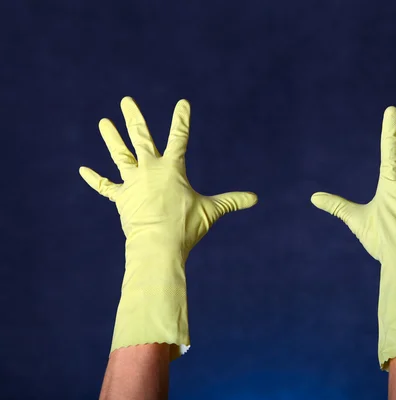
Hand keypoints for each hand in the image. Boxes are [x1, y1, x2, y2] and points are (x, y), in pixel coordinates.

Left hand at [80, 96, 256, 255]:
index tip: (182, 102)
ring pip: (120, 155)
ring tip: (104, 122)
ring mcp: (133, 183)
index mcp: (172, 168)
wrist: (157, 245)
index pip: (179, 137)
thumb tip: (255, 198)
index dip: (181, 119)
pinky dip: (94, 179)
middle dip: (134, 117)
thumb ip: (232, 201)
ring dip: (111, 138)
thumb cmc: (186, 226)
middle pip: (141, 138)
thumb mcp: (212, 211)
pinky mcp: (121, 198)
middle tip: (126, 100)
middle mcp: (149, 169)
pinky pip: (105, 187)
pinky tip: (82, 169)